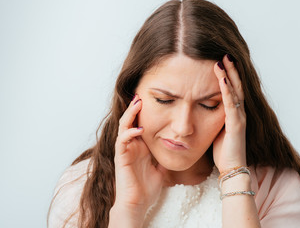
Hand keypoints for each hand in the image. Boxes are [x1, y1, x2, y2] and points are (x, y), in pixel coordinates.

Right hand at [113, 94, 164, 212]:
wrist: (138, 203)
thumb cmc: (147, 187)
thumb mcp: (161, 167)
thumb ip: (165, 156)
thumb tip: (179, 149)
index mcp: (139, 146)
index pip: (139, 123)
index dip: (142, 112)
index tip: (150, 99)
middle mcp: (131, 145)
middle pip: (129, 121)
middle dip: (134, 108)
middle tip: (141, 95)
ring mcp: (124, 150)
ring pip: (123, 126)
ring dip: (130, 115)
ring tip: (137, 103)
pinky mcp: (121, 157)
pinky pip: (122, 141)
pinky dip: (129, 134)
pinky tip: (139, 129)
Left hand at [212, 54, 246, 171]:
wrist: (232, 168)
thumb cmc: (222, 150)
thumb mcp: (216, 128)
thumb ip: (213, 116)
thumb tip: (202, 106)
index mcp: (234, 112)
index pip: (232, 89)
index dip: (228, 74)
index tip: (221, 60)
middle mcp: (239, 112)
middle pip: (236, 85)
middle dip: (231, 69)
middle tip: (225, 53)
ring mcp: (239, 117)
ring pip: (235, 91)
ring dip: (229, 75)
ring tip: (224, 60)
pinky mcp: (236, 125)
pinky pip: (231, 104)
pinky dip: (227, 91)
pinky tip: (223, 80)